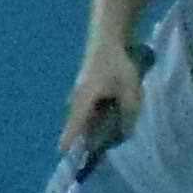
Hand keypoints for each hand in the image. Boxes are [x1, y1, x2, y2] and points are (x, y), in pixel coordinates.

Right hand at [60, 42, 150, 156]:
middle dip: (86, 137)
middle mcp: (77, 99)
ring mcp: (80, 92)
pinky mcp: (85, 86)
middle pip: (77, 124)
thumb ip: (128, 115)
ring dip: (92, 125)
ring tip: (106, 132)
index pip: (73, 127)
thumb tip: (124, 134)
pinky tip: (108, 113)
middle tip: (97, 149)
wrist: (108, 37)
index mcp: (84, 102)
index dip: (68, 142)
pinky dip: (94, 114)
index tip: (64, 155)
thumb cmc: (117, 65)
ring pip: (83, 115)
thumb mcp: (129, 92)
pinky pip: (87, 107)